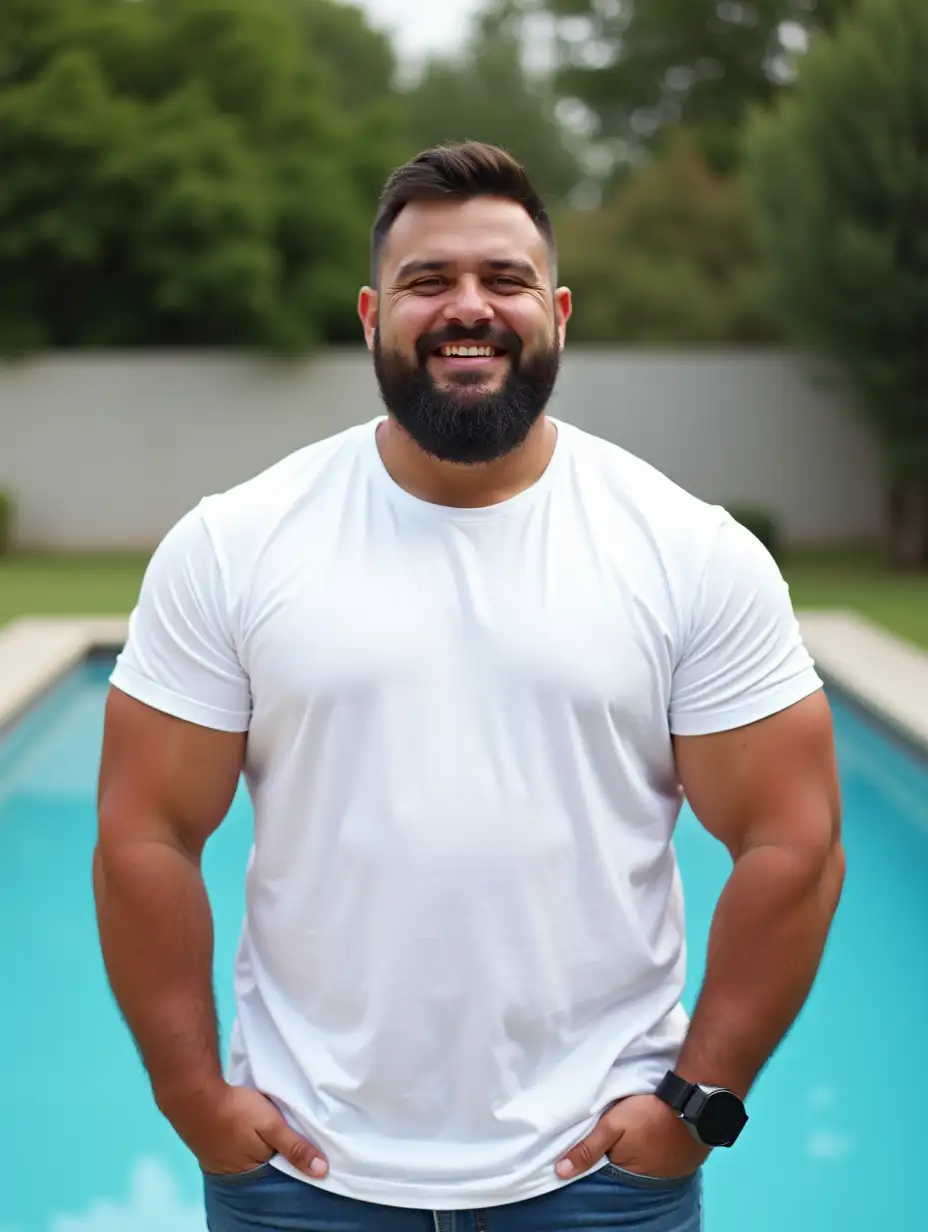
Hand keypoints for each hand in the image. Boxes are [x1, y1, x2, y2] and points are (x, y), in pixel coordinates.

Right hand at [160, 1081, 328, 1178]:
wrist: (194, 1094)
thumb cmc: (236, 1111)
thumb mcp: (271, 1126)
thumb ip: (295, 1147)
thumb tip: (323, 1170)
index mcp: (253, 1172)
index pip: (282, 1172)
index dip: (295, 1160)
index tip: (311, 1147)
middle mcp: (235, 1173)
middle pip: (266, 1166)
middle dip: (279, 1155)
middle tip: (294, 1136)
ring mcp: (220, 1161)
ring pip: (251, 1156)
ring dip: (262, 1147)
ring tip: (275, 1132)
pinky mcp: (211, 1145)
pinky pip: (236, 1148)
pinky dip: (246, 1141)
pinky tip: (251, 1130)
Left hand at [556, 1094, 708, 1180]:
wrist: (695, 1100)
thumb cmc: (650, 1112)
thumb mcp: (612, 1125)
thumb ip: (588, 1148)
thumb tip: (560, 1172)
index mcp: (629, 1171)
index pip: (607, 1167)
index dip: (601, 1152)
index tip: (598, 1139)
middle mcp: (651, 1177)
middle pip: (628, 1165)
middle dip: (622, 1153)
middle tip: (621, 1133)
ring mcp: (672, 1169)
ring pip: (648, 1161)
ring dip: (642, 1150)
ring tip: (640, 1132)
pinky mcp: (687, 1158)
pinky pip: (667, 1157)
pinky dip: (660, 1148)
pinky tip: (658, 1135)